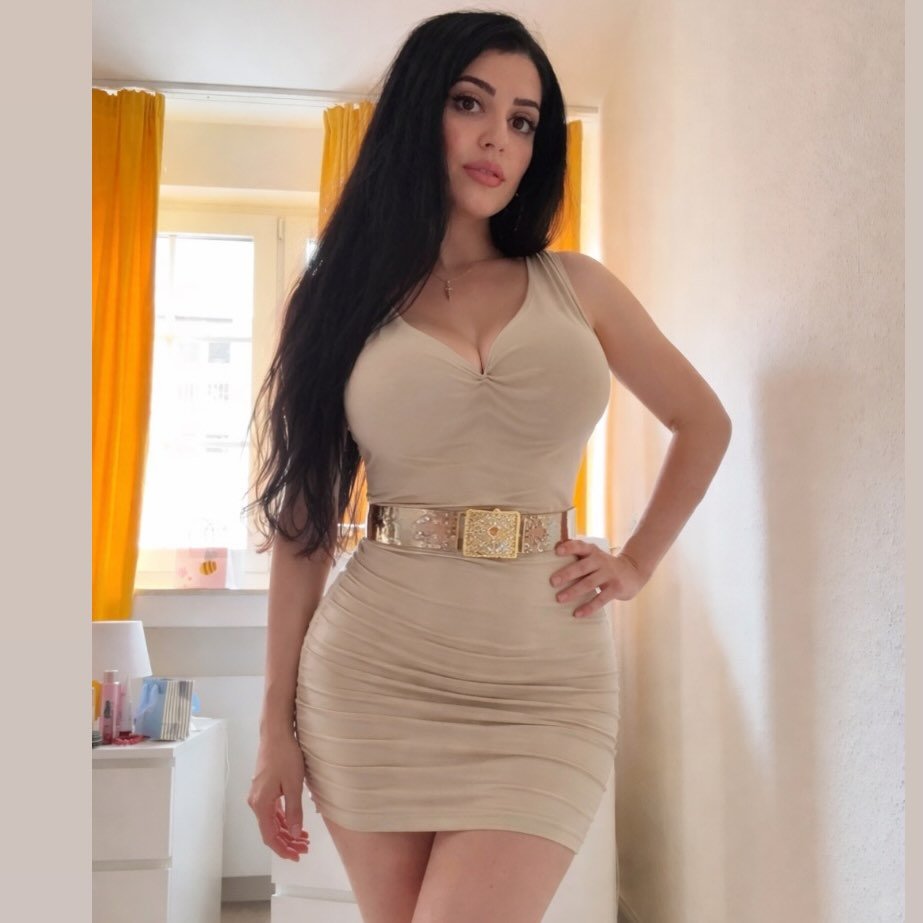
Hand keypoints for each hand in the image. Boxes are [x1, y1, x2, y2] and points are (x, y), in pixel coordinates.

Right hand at [247, 731, 310, 861]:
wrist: (276, 734)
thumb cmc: (285, 756)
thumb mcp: (294, 785)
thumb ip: (294, 811)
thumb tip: (296, 834)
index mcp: (260, 804)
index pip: (270, 836)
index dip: (283, 849)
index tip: (296, 856)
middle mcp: (256, 802)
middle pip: (270, 830)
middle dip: (287, 842)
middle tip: (304, 848)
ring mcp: (259, 795)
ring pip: (272, 821)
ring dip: (287, 831)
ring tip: (304, 838)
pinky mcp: (264, 788)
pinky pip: (273, 810)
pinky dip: (284, 819)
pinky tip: (295, 822)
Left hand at [550, 539, 647, 616]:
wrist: (634, 572)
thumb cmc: (604, 565)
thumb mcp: (594, 556)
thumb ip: (578, 554)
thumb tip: (555, 549)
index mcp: (593, 551)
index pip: (580, 546)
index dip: (569, 547)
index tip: (556, 551)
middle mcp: (601, 561)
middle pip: (582, 567)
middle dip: (567, 574)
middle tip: (552, 582)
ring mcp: (609, 575)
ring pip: (589, 583)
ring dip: (573, 591)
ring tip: (559, 599)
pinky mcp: (616, 588)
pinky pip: (600, 599)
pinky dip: (588, 607)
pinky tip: (577, 613)